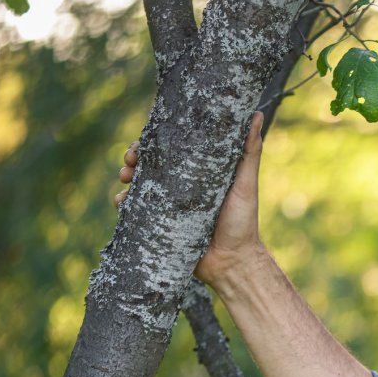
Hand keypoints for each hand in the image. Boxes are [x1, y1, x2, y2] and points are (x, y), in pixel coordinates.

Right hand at [113, 111, 268, 287]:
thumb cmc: (242, 222)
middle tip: (129, 161)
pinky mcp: (159, 226)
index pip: (171, 150)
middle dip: (133, 159)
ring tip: (125, 179)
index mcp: (197, 174)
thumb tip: (255, 114)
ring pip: (138, 186)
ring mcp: (168, 207)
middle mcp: (180, 188)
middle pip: (149, 165)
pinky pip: (135, 212)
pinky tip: (122, 202)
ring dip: (126, 179)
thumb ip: (249, 152)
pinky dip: (125, 204)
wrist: (233, 262)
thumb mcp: (245, 183)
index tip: (144, 139)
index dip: (154, 142)